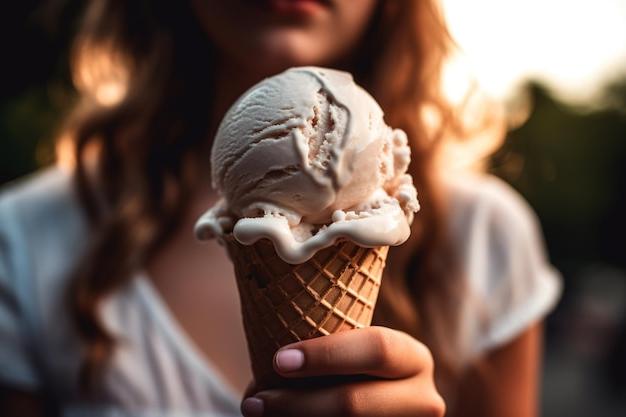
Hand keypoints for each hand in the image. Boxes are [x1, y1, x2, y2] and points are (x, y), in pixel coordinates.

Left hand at [241, 326, 445, 416]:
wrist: (380, 402)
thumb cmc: (352, 373)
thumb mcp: (351, 358)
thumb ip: (320, 358)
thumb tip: (260, 385)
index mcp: (414, 359)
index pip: (377, 349)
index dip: (327, 355)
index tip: (280, 360)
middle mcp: (424, 400)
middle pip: (355, 404)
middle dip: (297, 404)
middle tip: (254, 402)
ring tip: (255, 414)